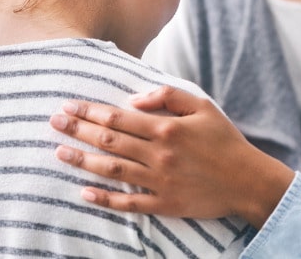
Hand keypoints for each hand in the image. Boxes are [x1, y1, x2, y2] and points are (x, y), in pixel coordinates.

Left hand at [49, 86, 294, 227]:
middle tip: (54, 123)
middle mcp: (158, 154)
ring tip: (58, 153)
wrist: (247, 180)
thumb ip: (168, 96)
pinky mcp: (164, 204)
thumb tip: (134, 99)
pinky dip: (104, 198)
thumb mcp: (203, 106)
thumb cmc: (225, 140)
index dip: (90, 112)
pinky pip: (128, 203)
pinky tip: (84, 192)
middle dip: (78, 131)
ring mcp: (159, 181)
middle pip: (109, 141)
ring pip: (112, 170)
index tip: (69, 106)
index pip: (118, 118)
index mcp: (166, 128)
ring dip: (82, 161)